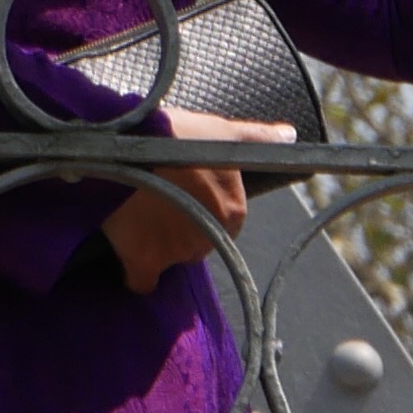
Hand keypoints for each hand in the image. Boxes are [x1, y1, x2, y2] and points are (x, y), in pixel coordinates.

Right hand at [97, 107, 289, 294]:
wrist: (123, 145)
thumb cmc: (175, 135)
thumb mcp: (220, 131)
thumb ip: (256, 138)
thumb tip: (289, 136)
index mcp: (233, 211)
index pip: (222, 224)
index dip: (200, 209)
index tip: (181, 193)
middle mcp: (212, 237)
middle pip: (197, 243)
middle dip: (180, 229)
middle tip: (156, 202)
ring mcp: (178, 252)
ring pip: (170, 259)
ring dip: (157, 245)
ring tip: (136, 217)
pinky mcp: (144, 261)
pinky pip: (142, 281)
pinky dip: (136, 273)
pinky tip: (127, 253)